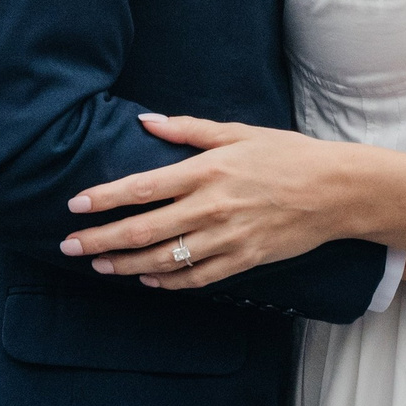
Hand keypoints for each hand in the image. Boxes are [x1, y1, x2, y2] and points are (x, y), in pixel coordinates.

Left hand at [59, 116, 358, 290]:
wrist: (336, 191)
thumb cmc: (287, 155)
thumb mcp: (238, 132)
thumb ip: (189, 130)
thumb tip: (147, 123)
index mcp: (208, 171)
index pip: (142, 188)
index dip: (104, 199)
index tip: (75, 207)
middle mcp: (212, 206)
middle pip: (144, 230)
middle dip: (101, 240)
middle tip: (70, 246)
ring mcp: (228, 238)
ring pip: (165, 260)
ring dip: (127, 265)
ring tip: (100, 266)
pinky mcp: (244, 260)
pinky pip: (198, 278)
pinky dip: (168, 282)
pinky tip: (148, 280)